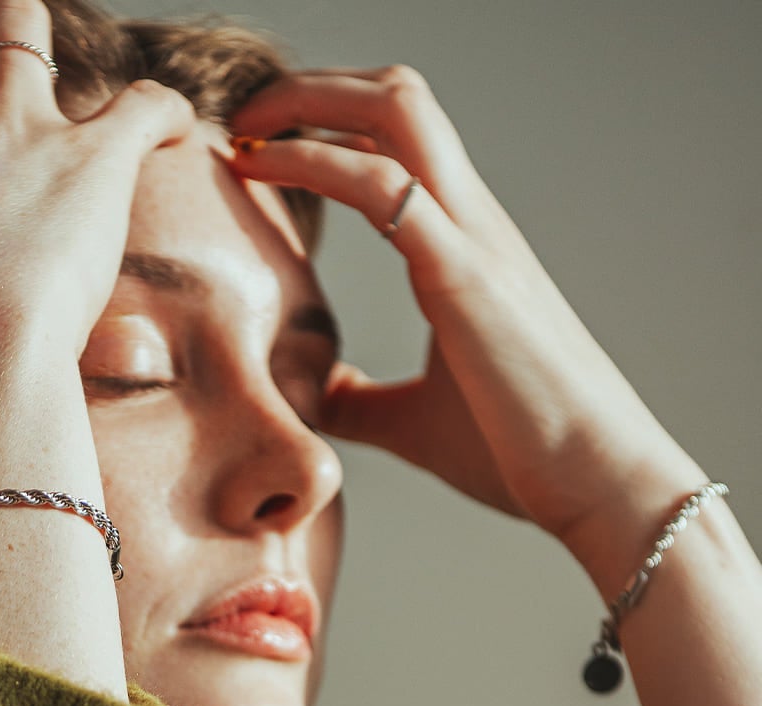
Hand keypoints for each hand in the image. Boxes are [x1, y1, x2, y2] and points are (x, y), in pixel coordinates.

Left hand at [225, 65, 682, 549]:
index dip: (327, 125)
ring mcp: (472, 240)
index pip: (398, 142)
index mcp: (463, 246)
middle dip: (313, 89)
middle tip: (244, 119)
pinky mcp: (464, 276)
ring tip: (245, 130)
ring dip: (309, 103)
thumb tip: (312, 398)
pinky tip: (263, 169)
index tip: (258, 148)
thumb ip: (360, 402)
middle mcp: (472, 222)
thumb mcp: (413, 423)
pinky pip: (385, 187)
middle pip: (396, 98)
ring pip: (397, 111)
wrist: (594, 482)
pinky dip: (316, 162)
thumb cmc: (519, 453)